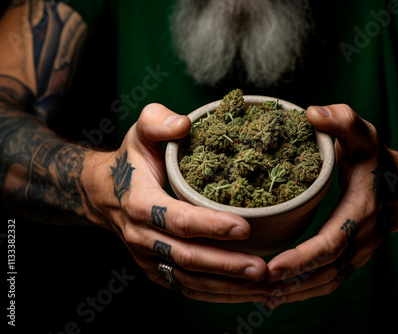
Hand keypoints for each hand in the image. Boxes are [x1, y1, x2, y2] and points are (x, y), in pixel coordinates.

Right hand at [84, 103, 268, 302]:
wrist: (105, 192)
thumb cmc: (132, 159)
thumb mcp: (140, 131)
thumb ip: (157, 121)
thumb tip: (183, 123)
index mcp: (139, 202)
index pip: (177, 219)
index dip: (210, 226)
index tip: (244, 227)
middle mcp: (142, 236)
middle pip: (187, 256)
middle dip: (226, 265)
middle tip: (263, 269)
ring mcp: (148, 257)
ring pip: (189, 280)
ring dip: (227, 287)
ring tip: (264, 286)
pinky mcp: (157, 269)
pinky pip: (187, 288)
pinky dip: (218, 295)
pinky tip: (247, 294)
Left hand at [264, 104, 388, 307]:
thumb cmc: (377, 161)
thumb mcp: (364, 134)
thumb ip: (343, 120)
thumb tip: (311, 112)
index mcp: (360, 213)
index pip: (330, 243)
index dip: (302, 258)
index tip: (271, 266)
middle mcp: (360, 241)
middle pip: (324, 272)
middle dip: (290, 282)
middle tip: (253, 285)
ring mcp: (358, 255)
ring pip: (325, 283)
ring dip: (294, 292)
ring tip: (260, 296)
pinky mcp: (351, 260)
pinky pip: (328, 282)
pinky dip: (304, 291)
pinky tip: (279, 293)